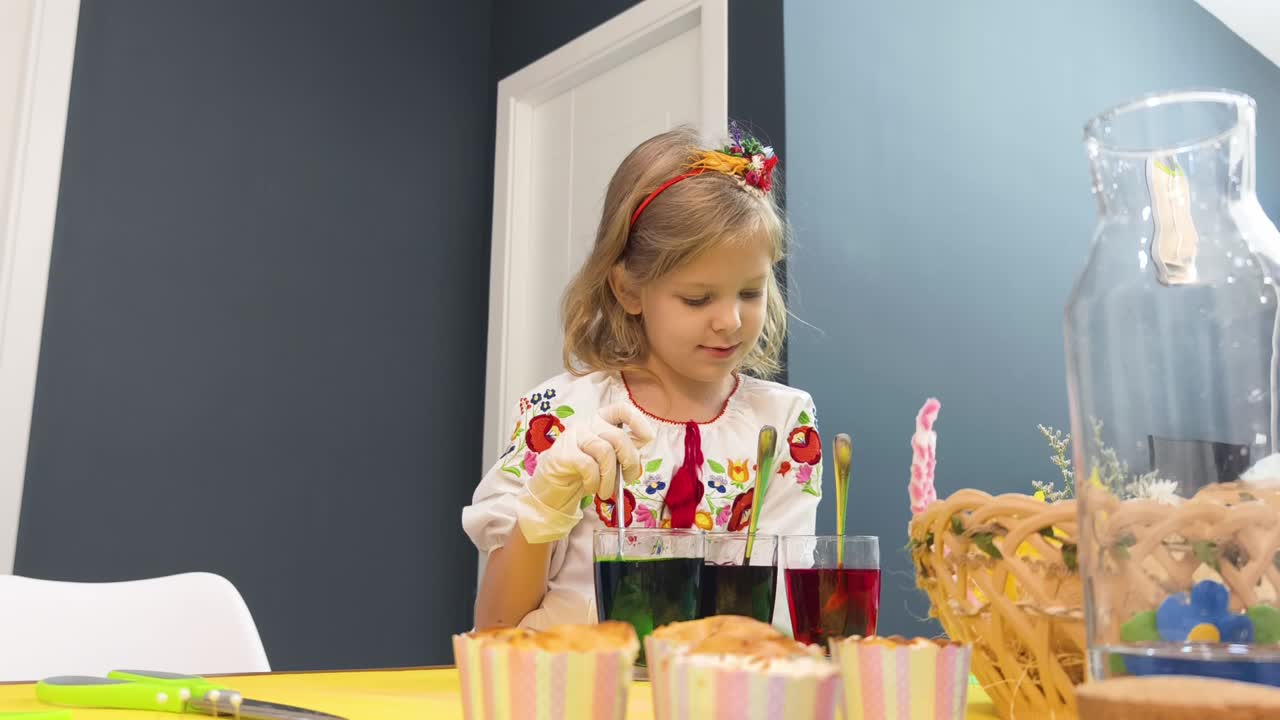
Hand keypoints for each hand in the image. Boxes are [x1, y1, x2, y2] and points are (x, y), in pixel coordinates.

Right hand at [516, 403, 654, 542]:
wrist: (555, 484)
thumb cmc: (585, 470)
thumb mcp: (609, 458)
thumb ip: (625, 452)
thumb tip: (641, 454)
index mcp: (602, 420)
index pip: (621, 409)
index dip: (638, 420)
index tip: (648, 438)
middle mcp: (588, 423)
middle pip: (618, 437)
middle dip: (629, 462)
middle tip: (627, 479)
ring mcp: (574, 436)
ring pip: (604, 452)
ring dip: (610, 478)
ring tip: (606, 491)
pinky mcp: (564, 452)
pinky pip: (588, 465)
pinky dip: (594, 481)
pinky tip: (591, 488)